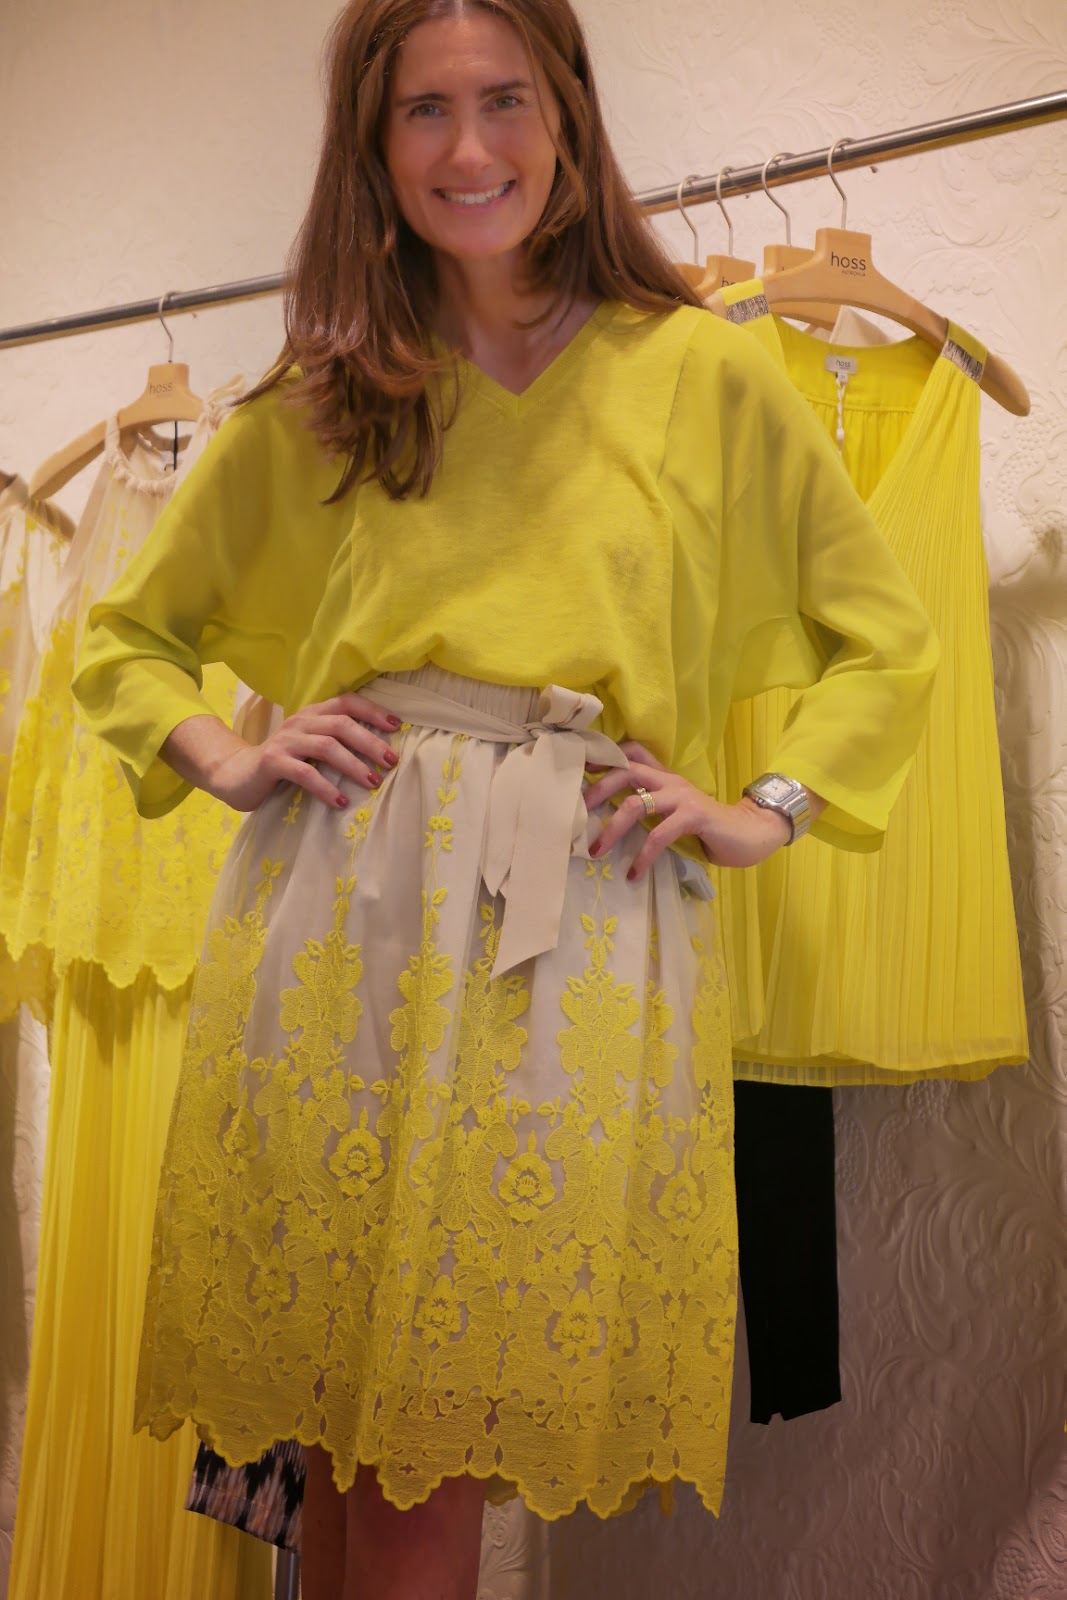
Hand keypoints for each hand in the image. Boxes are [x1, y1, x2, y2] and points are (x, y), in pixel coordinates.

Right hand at [201, 692, 401, 811]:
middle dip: (370, 742)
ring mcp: (285, 741)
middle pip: (341, 724)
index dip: (373, 711)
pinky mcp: (272, 762)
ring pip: (326, 746)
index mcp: (312, 714)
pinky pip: (304, 773)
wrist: (237, 775)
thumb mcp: (311, 747)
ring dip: (353, 765)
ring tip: (373, 782)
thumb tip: (381, 753)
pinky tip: (341, 802)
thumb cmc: (284, 763)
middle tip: (392, 761)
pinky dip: (326, 787)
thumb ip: (336, 742)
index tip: (397, 726)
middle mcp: (300, 722)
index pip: (346, 702)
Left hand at [583, 741, 791, 881]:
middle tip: (575, 814)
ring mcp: (681, 796)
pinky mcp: (694, 816)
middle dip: (596, 790)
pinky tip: (634, 872)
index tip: (578, 771)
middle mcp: (669, 780)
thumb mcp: (674, 811)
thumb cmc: (708, 827)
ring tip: (596, 851)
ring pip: (635, 803)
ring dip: (611, 828)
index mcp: (663, 777)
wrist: (750, 833)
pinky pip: (659, 834)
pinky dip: (643, 855)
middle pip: (625, 771)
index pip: (631, 752)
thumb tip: (611, 818)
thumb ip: (651, 806)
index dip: (604, 757)